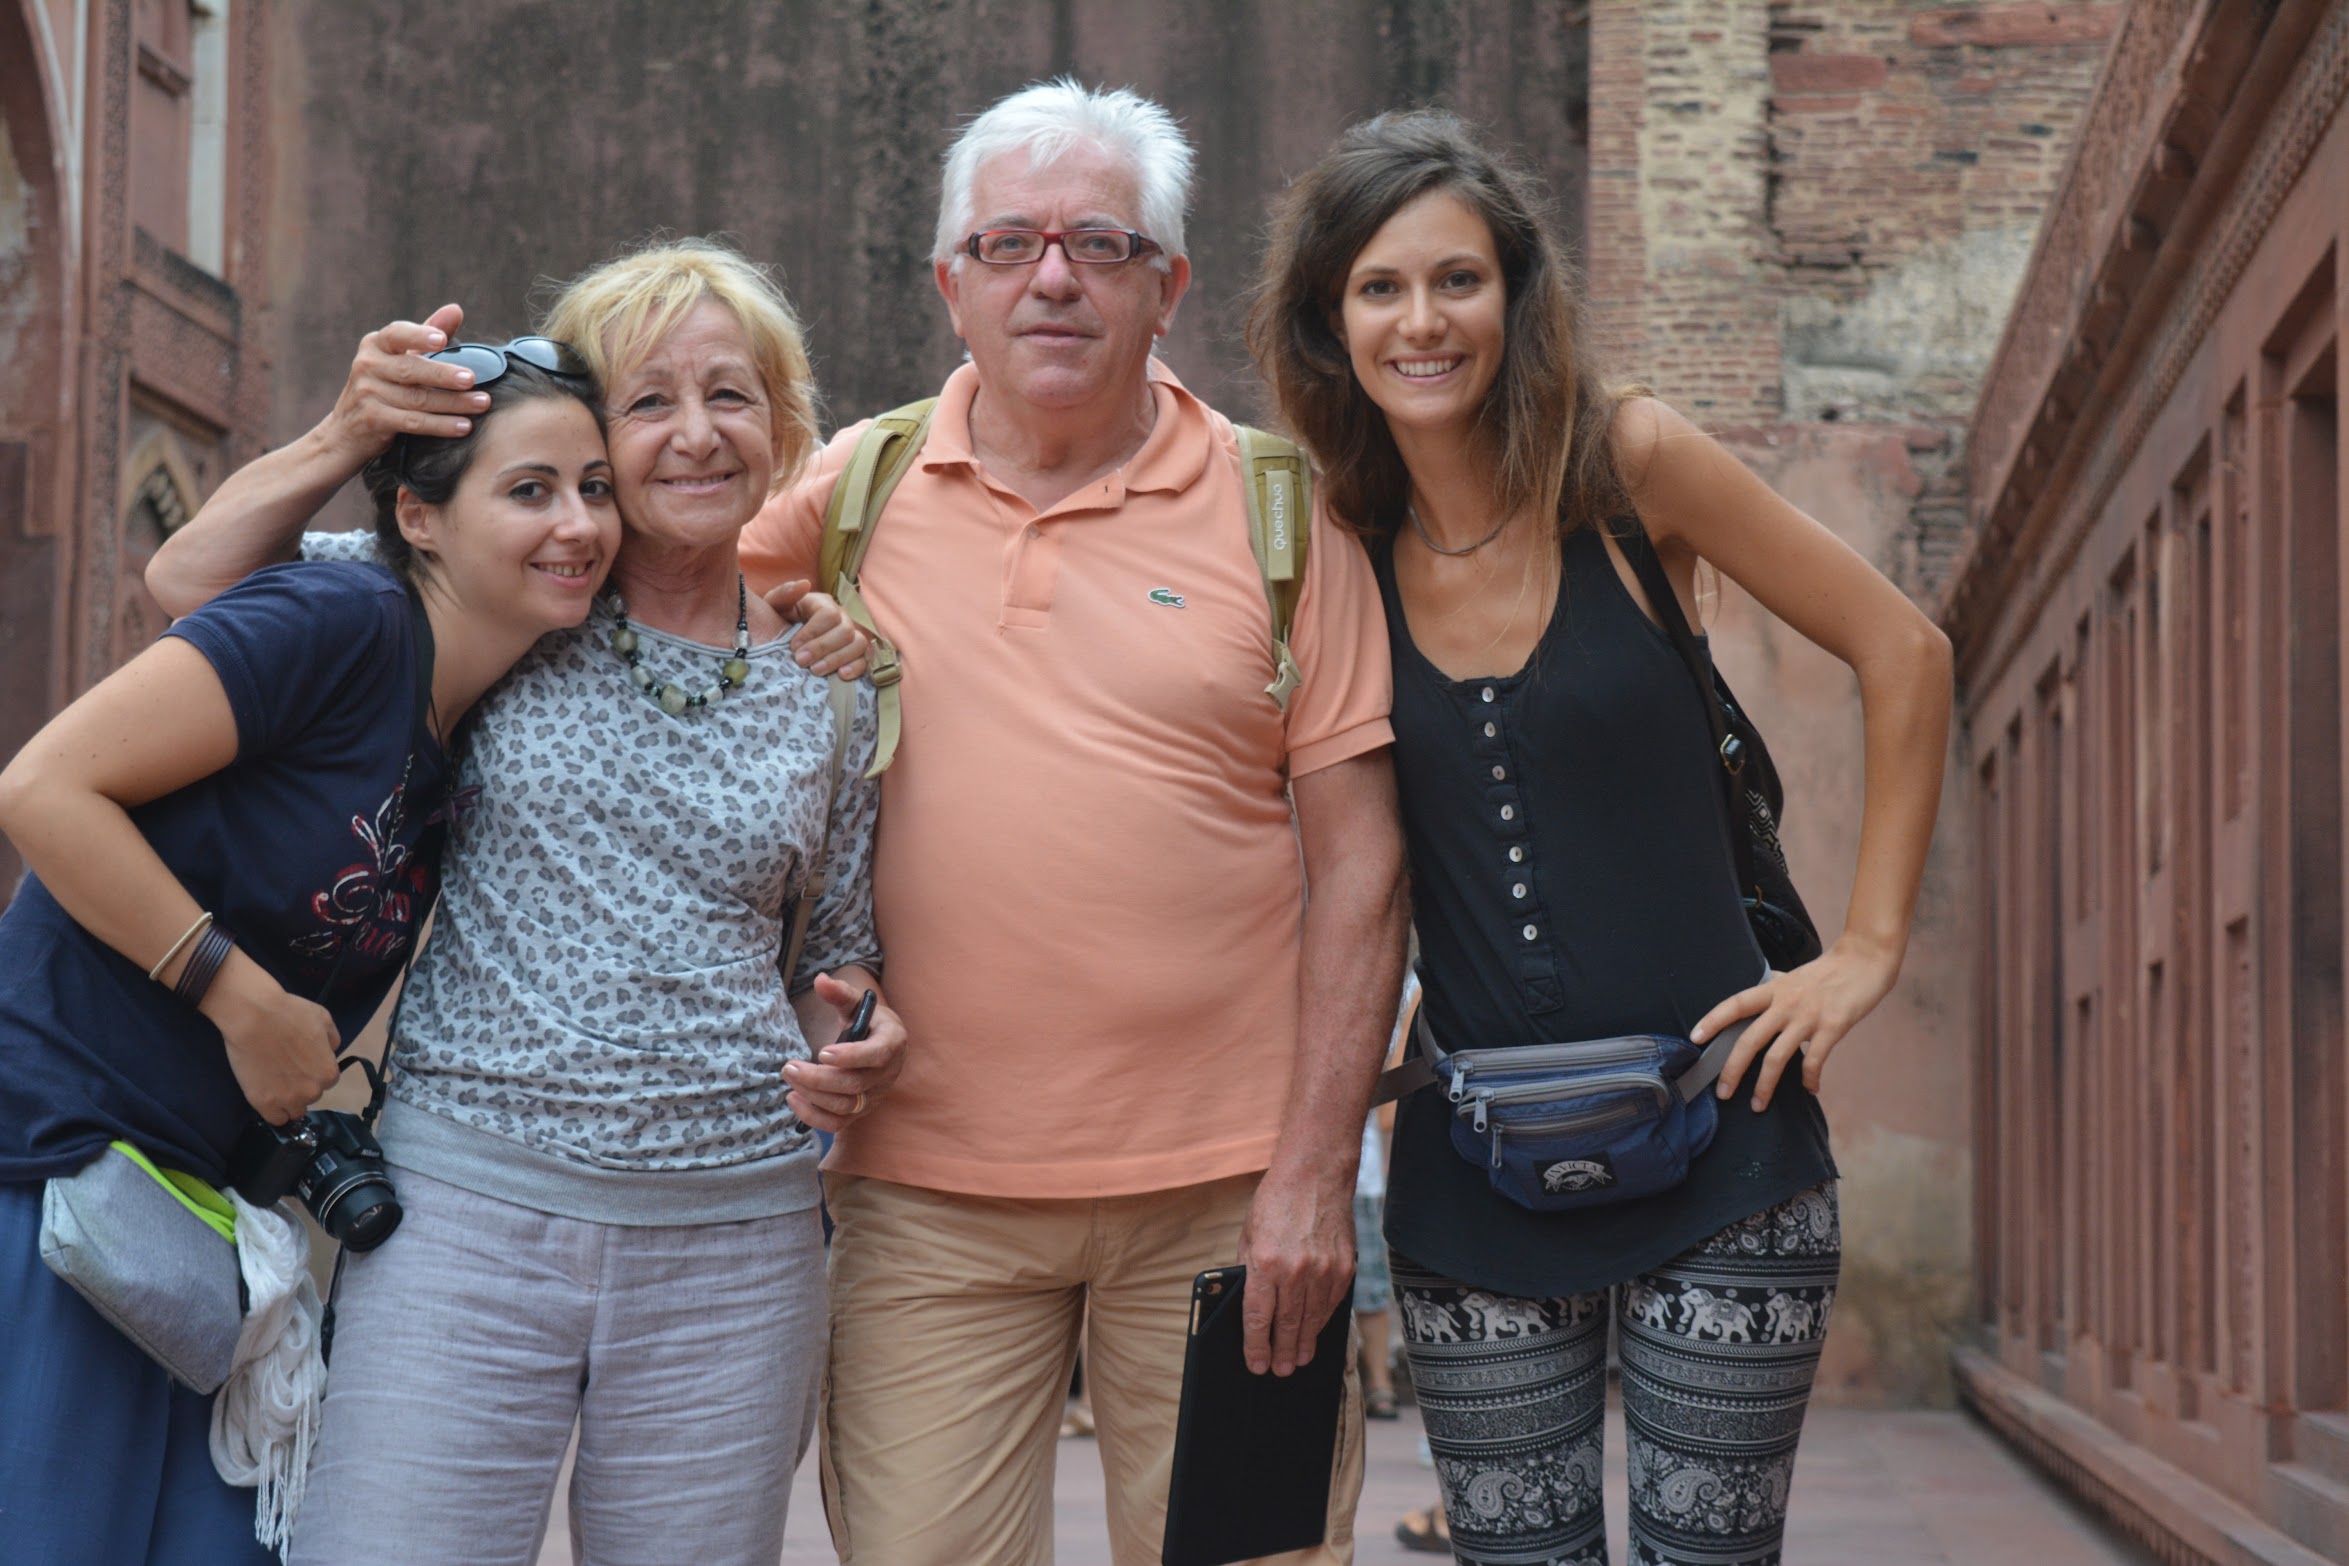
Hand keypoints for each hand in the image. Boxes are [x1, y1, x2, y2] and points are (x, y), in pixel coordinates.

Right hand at [200, 953, 344, 1123]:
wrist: (254, 1017)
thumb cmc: (290, 1014)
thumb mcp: (324, 1020)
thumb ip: (333, 1041)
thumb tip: (330, 1052)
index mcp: (329, 1073)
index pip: (327, 1081)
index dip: (313, 1072)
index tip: (301, 1063)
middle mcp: (313, 1091)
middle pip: (310, 1096)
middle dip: (301, 1086)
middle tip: (286, 1069)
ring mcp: (288, 1099)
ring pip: (294, 1111)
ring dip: (288, 1101)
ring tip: (274, 1084)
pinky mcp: (263, 1103)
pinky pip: (275, 1119)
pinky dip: (273, 1111)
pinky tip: (267, 1097)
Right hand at [316, 304, 487, 465]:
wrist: (346, 431)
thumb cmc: (383, 387)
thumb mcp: (399, 358)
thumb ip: (427, 335)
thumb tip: (456, 309)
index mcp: (376, 344)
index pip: (398, 334)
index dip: (419, 336)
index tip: (442, 340)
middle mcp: (367, 365)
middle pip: (411, 369)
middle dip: (443, 375)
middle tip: (471, 379)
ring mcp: (366, 393)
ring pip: (417, 399)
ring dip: (453, 403)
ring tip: (482, 404)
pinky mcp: (371, 419)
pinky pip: (413, 422)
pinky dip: (441, 425)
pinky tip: (464, 427)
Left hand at [762, 581, 871, 679]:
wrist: (784, 640)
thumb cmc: (779, 622)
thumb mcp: (774, 606)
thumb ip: (783, 594)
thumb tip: (804, 584)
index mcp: (823, 603)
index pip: (829, 614)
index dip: (813, 631)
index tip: (793, 646)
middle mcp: (843, 617)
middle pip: (845, 630)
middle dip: (822, 647)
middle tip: (801, 662)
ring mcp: (853, 635)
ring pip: (858, 644)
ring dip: (837, 659)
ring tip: (816, 671)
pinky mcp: (859, 653)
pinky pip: (866, 659)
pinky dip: (856, 667)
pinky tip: (841, 675)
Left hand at [784, 972, 907, 1131]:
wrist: (877, 1045)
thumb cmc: (866, 1021)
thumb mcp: (856, 1003)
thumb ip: (839, 993)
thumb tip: (820, 980)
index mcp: (892, 1041)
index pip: (877, 1055)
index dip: (851, 1057)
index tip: (821, 1052)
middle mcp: (887, 1073)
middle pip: (855, 1085)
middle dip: (818, 1079)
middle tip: (789, 1067)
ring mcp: (875, 1096)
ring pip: (845, 1106)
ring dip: (812, 1095)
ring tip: (789, 1077)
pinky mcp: (860, 1111)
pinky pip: (838, 1124)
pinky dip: (813, 1116)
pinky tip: (793, 1098)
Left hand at [1235, 1160, 1355, 1376]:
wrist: (1315, 1175)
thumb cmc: (1276, 1202)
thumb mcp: (1249, 1235)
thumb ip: (1249, 1271)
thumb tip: (1250, 1306)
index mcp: (1266, 1264)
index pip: (1258, 1318)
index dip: (1256, 1347)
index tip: (1256, 1364)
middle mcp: (1296, 1271)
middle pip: (1287, 1325)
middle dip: (1282, 1352)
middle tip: (1280, 1370)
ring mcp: (1324, 1271)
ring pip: (1312, 1320)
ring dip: (1304, 1343)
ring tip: (1297, 1360)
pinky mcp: (1344, 1267)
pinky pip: (1331, 1304)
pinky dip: (1321, 1322)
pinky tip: (1314, 1331)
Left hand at [1691, 937, 1902, 1110]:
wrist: (1865, 959)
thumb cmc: (1830, 970)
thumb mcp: (1794, 976)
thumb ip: (1776, 990)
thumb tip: (1760, 997)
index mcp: (1773, 989)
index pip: (1735, 1004)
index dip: (1713, 1020)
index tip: (1694, 1037)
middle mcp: (1785, 1003)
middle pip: (1749, 1039)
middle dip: (1733, 1069)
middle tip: (1722, 1093)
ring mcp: (1808, 1016)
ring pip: (1777, 1057)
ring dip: (1765, 1085)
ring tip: (1758, 1104)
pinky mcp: (1833, 1027)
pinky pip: (1814, 1060)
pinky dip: (1809, 1079)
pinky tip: (1810, 1089)